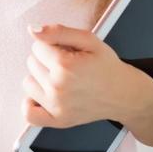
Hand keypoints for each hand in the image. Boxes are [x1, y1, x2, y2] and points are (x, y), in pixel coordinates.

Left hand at [21, 24, 147, 128]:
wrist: (124, 94)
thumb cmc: (107, 66)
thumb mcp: (89, 40)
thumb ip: (58, 31)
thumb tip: (32, 30)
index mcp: (65, 65)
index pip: (37, 46)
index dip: (52, 46)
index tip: (67, 51)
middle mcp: (58, 87)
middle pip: (31, 63)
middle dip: (46, 61)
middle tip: (68, 66)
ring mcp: (57, 106)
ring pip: (27, 83)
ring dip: (40, 79)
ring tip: (61, 80)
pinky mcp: (57, 121)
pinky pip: (29, 113)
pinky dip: (31, 104)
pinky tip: (44, 96)